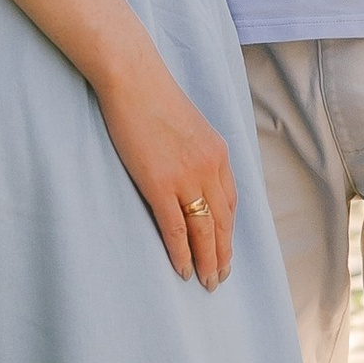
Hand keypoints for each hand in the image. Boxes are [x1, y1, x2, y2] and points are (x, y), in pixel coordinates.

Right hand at [94, 50, 235, 286]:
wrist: (133, 80)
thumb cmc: (153, 98)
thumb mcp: (189, 125)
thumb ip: (196, 152)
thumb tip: (192, 175)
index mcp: (218, 153)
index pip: (230, 202)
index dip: (228, 231)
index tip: (226, 249)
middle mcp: (209, 168)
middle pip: (222, 222)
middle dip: (223, 253)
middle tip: (221, 277)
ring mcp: (186, 177)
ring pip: (204, 230)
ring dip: (208, 260)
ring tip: (207, 282)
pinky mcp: (160, 184)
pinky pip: (176, 228)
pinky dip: (182, 252)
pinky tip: (184, 269)